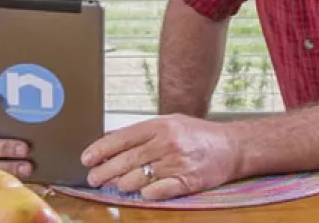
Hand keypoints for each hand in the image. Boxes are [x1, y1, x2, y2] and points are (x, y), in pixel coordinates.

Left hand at [81, 114, 239, 199]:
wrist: (231, 146)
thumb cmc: (196, 135)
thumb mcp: (168, 123)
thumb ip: (142, 132)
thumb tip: (112, 140)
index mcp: (158, 126)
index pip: (122, 138)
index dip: (101, 149)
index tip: (86, 158)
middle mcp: (166, 143)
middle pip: (127, 159)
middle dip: (105, 170)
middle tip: (92, 178)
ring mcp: (177, 163)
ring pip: (139, 177)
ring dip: (121, 184)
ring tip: (112, 186)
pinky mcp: (188, 181)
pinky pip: (160, 191)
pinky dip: (147, 193)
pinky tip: (140, 194)